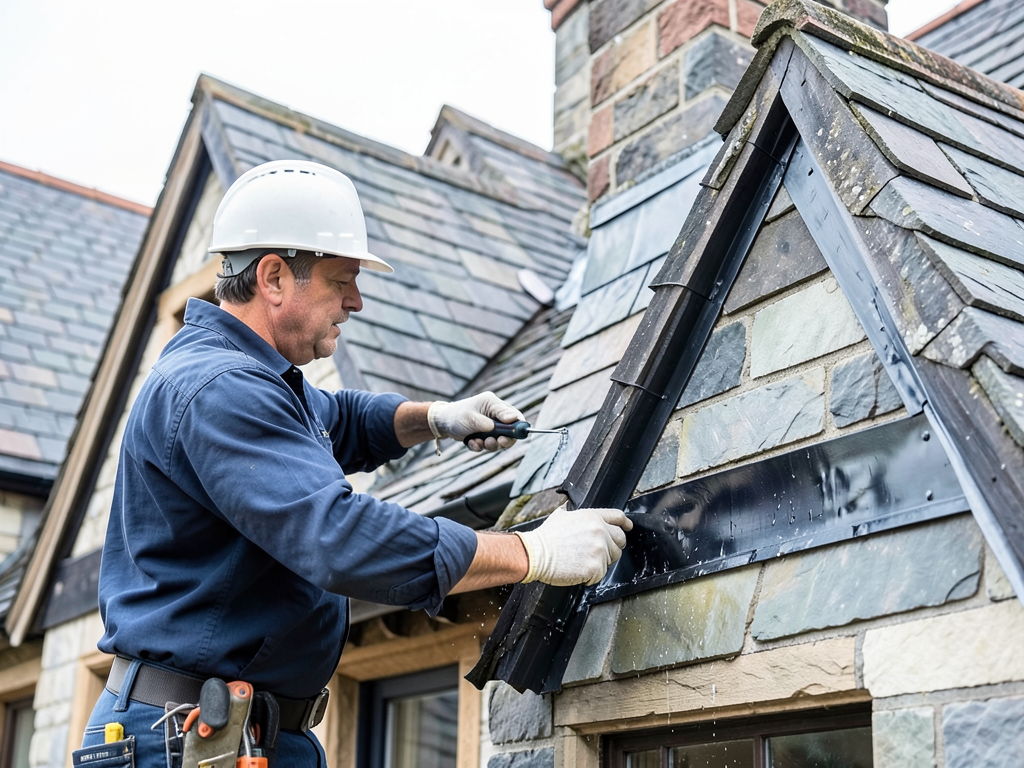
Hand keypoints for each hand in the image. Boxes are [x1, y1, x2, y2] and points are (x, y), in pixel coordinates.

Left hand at [427, 392, 523, 451]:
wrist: (442, 423)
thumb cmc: (456, 415)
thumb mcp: (471, 418)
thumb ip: (490, 420)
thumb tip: (512, 419)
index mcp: (494, 404)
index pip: (514, 415)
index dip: (518, 426)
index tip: (513, 435)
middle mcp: (495, 415)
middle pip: (511, 431)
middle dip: (505, 439)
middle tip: (498, 442)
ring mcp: (491, 427)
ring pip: (500, 441)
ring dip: (491, 445)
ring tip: (478, 442)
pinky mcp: (485, 436)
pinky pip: (488, 446)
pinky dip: (480, 446)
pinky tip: (471, 442)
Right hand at [515, 505, 632, 585]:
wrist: (536, 554)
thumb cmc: (546, 537)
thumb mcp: (560, 515)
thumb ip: (574, 512)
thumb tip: (573, 508)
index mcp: (593, 517)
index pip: (618, 517)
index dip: (625, 523)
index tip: (628, 527)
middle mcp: (600, 531)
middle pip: (620, 541)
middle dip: (611, 547)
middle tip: (596, 552)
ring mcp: (600, 549)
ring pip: (611, 559)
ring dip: (599, 563)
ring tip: (580, 561)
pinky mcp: (596, 567)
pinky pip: (601, 574)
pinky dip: (590, 576)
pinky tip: (577, 570)